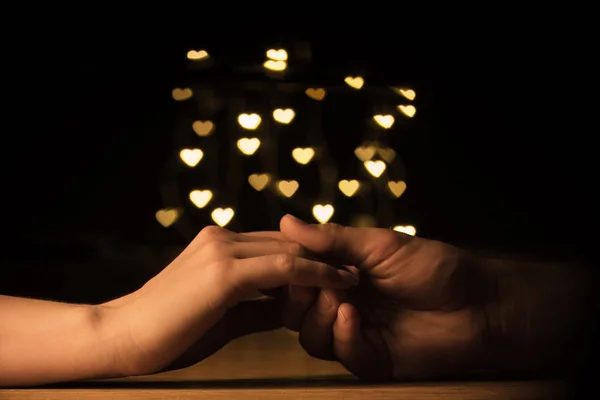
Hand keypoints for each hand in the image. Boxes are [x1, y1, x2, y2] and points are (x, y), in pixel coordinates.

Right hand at [98, 225, 358, 375]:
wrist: (123, 338)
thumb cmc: (170, 333)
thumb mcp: (223, 317)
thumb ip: (257, 307)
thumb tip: (289, 310)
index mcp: (219, 244)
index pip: (275, 244)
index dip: (309, 257)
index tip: (337, 271)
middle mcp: (222, 238)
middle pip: (288, 242)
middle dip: (323, 256)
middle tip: (356, 271)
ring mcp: (223, 251)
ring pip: (290, 249)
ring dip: (325, 263)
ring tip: (355, 276)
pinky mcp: (225, 272)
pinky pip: (285, 267)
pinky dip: (316, 274)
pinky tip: (339, 283)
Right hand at [278, 215, 496, 380]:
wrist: (477, 302)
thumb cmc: (431, 265)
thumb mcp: (379, 245)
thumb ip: (333, 239)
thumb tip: (285, 222)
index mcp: (340, 277)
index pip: (297, 279)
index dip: (288, 272)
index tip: (286, 260)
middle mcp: (341, 306)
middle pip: (295, 312)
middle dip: (298, 298)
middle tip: (314, 283)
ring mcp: (355, 335)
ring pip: (311, 337)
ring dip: (318, 317)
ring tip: (339, 300)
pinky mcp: (372, 360)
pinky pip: (342, 354)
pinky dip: (342, 336)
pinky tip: (352, 317)